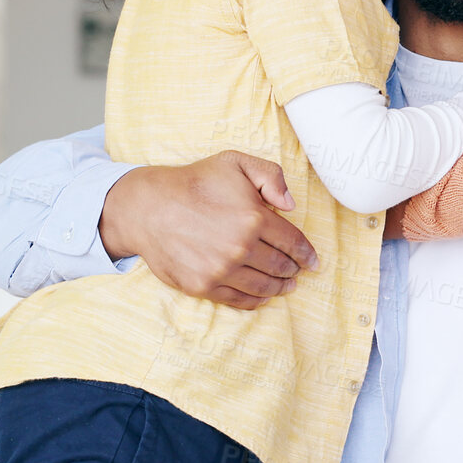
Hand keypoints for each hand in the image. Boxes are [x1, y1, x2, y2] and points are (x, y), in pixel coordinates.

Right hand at [98, 151, 319, 309]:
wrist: (148, 207)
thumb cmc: (195, 182)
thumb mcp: (235, 163)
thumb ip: (271, 176)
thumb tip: (291, 205)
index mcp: (254, 218)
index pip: (293, 242)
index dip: (307, 254)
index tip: (314, 262)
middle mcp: (240, 247)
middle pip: (281, 267)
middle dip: (294, 270)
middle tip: (298, 272)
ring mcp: (221, 270)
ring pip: (263, 287)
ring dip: (279, 288)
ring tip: (286, 286)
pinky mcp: (203, 286)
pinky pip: (238, 300)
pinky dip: (255, 300)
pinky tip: (262, 296)